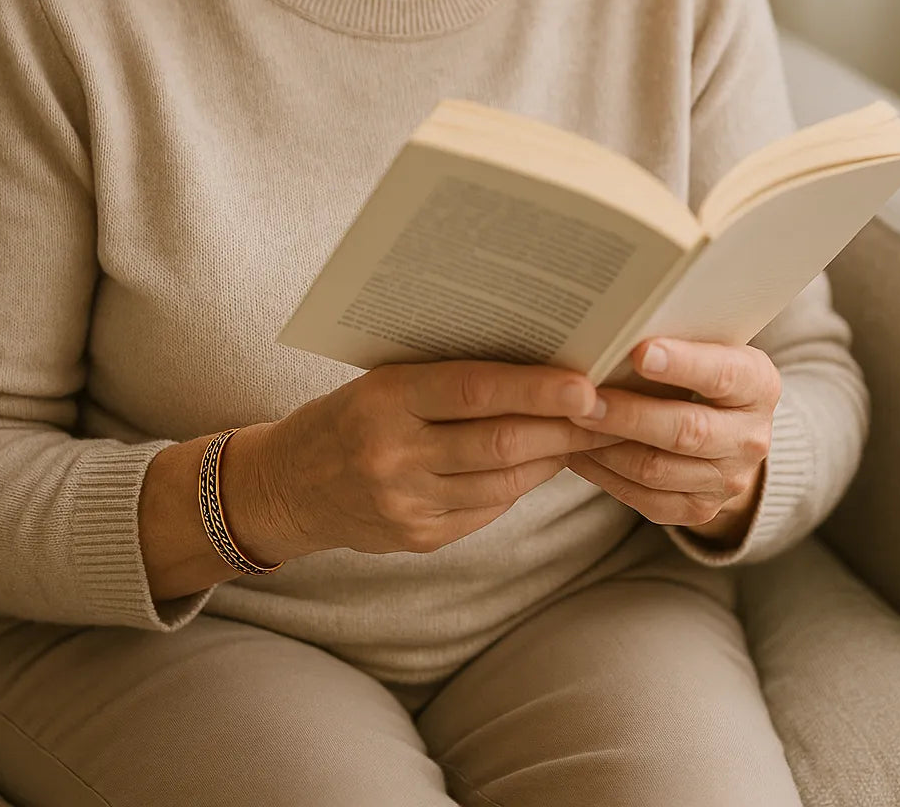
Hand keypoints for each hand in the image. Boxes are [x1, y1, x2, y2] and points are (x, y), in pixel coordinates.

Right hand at [228, 360, 604, 560]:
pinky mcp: (419, 539)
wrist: (288, 485)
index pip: (471, 391)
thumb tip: (534, 359)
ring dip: (553, 456)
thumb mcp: (383, 379)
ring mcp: (406, 504)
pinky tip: (545, 461)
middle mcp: (393, 455)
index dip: (533, 388)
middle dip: (562, 426)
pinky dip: (523, 484)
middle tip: (611, 408)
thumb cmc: (348, 414)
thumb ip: (446, 376)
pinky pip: (488, 508)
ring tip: (590, 432)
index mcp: (384, 400)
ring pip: (503, 482)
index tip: (585, 382)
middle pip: (498, 443)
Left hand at [564, 339, 779, 544]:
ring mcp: (727, 480)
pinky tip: (576, 450)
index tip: (638, 352)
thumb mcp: (709, 346)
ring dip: (607, 445)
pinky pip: (643, 496)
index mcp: (758, 385)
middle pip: (686, 431)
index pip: (723, 375)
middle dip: (629, 414)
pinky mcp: (698, 508)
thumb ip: (678, 337)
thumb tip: (615, 325)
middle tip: (585, 399)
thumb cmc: (704, 370)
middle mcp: (750, 437)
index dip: (682, 364)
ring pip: (657, 469)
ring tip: (570, 421)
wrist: (732, 430)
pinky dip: (604, 473)